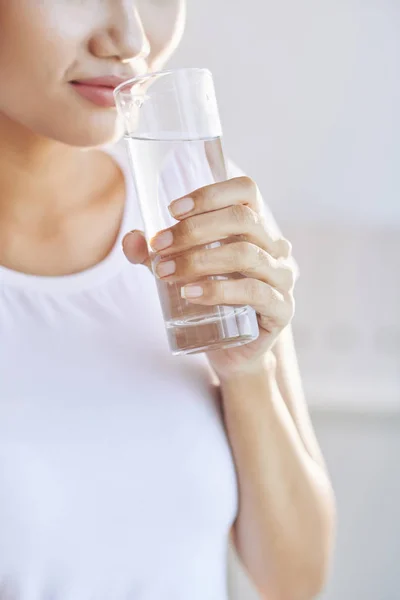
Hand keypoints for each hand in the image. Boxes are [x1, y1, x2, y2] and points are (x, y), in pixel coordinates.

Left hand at [122, 177, 295, 379]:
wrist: (232, 348)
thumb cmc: (210, 299)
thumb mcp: (178, 270)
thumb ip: (156, 255)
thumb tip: (131, 240)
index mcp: (255, 227)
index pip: (244, 191)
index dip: (209, 194)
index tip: (172, 210)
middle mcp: (274, 246)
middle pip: (241, 219)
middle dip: (193, 230)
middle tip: (159, 246)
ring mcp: (281, 277)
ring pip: (246, 253)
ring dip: (199, 259)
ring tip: (167, 272)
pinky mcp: (281, 308)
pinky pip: (254, 292)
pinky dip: (219, 290)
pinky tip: (191, 294)